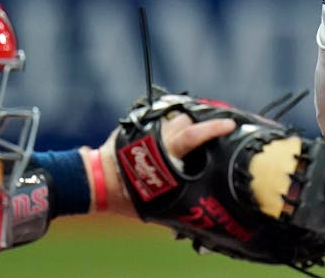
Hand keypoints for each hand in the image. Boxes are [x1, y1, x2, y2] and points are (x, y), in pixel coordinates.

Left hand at [93, 109, 236, 215]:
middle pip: (187, 120)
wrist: (94, 181)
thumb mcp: (154, 203)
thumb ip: (178, 200)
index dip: (214, 128)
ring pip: (174, 116)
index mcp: (164, 154)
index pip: (193, 135)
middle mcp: (157, 137)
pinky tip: (178, 125)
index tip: (231, 125)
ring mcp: (147, 129)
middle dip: (204, 121)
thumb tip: (202, 208)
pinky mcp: (138, 125)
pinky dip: (172, 120)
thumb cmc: (123, 197)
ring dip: (187, 120)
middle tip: (219, 125)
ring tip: (198, 126)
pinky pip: (161, 117)